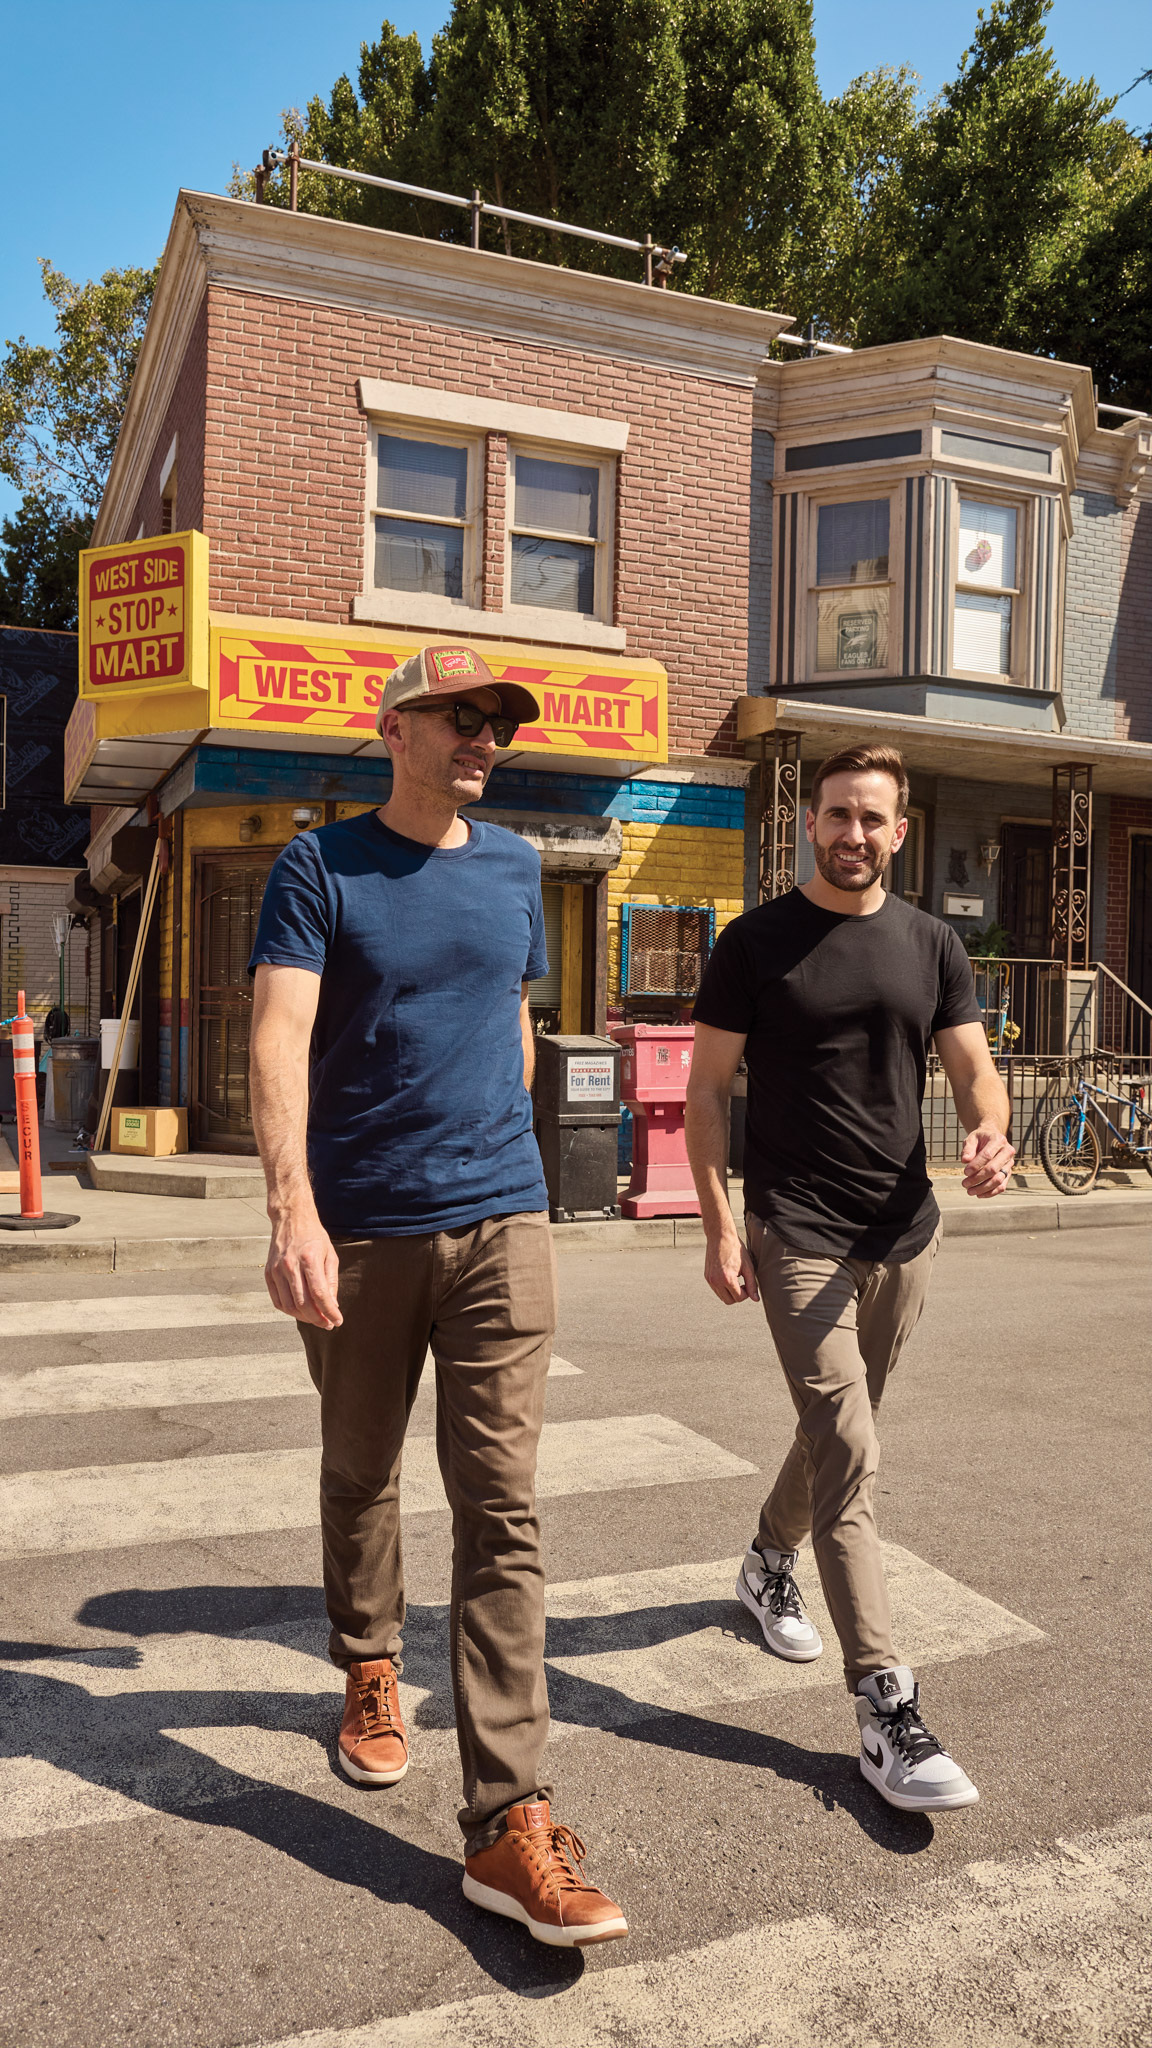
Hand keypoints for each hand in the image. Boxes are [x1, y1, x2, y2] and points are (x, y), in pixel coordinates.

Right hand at [265, 1208, 342, 1328]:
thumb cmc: (314, 1237)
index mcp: (309, 1259)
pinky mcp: (268, 1273)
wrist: (291, 1219)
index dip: (329, 1312)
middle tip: (327, 1324)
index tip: (337, 1321)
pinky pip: (278, 1301)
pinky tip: (300, 1311)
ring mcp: (276, 1270)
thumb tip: (332, 1306)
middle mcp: (290, 1265)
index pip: (319, 1294)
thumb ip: (331, 1282)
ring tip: (316, 1319)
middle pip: (303, 1304)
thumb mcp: (330, 1255)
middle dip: (317, 1319)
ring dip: (304, 1318)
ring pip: (289, 1306)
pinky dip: (290, 1311)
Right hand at [704, 1228, 760, 1304]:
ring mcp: (710, 1280)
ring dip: (730, 1292)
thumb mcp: (748, 1267)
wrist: (720, 1236)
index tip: (748, 1285)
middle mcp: (716, 1281)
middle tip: (743, 1284)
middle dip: (738, 1296)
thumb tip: (756, 1299)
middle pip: (729, 1301)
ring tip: (736, 1280)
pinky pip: (716, 1289)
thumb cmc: (736, 1249)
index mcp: (727, 1279)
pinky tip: (728, 1277)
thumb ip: (752, 1285)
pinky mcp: (707, 1277)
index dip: (746, 1294)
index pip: (739, 1298)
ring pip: (721, 1297)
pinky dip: (723, 1287)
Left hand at [960, 1122, 1015, 1198]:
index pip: (987, 1155)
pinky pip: (1002, 1186)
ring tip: (969, 1191)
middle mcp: (1007, 1152)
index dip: (975, 1166)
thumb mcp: (972, 1138)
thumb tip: (965, 1160)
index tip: (965, 1172)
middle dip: (977, 1178)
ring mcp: (1009, 1164)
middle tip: (964, 1184)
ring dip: (983, 1188)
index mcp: (998, 1140)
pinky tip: (978, 1195)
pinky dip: (990, 1193)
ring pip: (998, 1180)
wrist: (991, 1138)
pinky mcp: (1008, 1173)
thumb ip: (968, 1148)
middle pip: (993, 1169)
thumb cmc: (980, 1139)